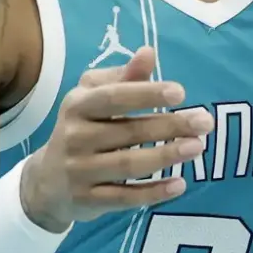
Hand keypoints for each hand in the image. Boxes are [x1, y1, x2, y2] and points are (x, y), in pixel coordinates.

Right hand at [20, 45, 210, 228]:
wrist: (47, 181)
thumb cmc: (82, 128)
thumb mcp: (94, 98)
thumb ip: (124, 77)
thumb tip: (148, 53)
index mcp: (77, 106)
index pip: (112, 97)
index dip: (146, 94)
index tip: (181, 93)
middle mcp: (74, 137)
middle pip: (128, 132)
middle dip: (169, 126)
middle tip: (205, 122)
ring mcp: (79, 171)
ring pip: (128, 165)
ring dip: (166, 156)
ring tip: (197, 147)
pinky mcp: (87, 200)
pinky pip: (124, 197)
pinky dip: (153, 192)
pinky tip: (180, 184)